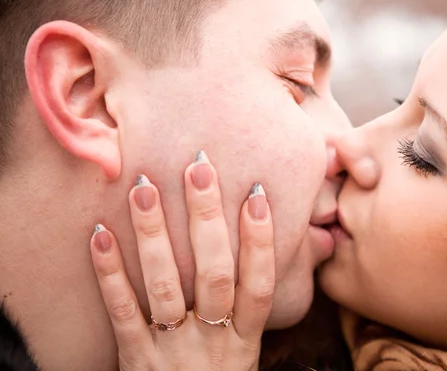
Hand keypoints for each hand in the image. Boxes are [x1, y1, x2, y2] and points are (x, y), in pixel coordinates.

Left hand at [90, 151, 273, 370]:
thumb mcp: (247, 350)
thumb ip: (252, 306)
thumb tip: (272, 247)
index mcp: (246, 338)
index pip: (259, 284)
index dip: (261, 239)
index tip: (256, 193)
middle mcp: (214, 340)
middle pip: (215, 274)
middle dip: (207, 219)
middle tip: (200, 169)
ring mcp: (174, 349)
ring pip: (166, 286)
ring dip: (155, 234)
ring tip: (145, 187)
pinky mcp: (137, 358)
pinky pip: (123, 312)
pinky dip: (110, 273)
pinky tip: (100, 234)